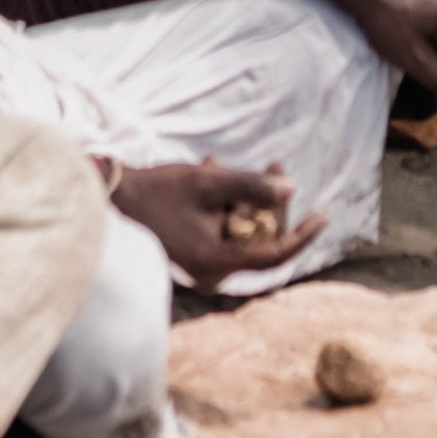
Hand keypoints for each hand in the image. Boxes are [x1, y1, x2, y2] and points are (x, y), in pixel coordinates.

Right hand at [113, 159, 328, 285]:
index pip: (274, 255)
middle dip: (268, 201)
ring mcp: (203, 266)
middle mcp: (213, 272)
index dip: (302, 234)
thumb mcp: (208, 183)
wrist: (112, 202)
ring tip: (223, 164)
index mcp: (218, 263)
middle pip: (259, 239)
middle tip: (275, 166)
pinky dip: (225, 204)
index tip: (324, 215)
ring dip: (242, 197)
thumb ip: (252, 186)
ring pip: (241, 231)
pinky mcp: (195, 254)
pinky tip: (212, 172)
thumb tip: (292, 189)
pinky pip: (223, 230)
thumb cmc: (158, 193)